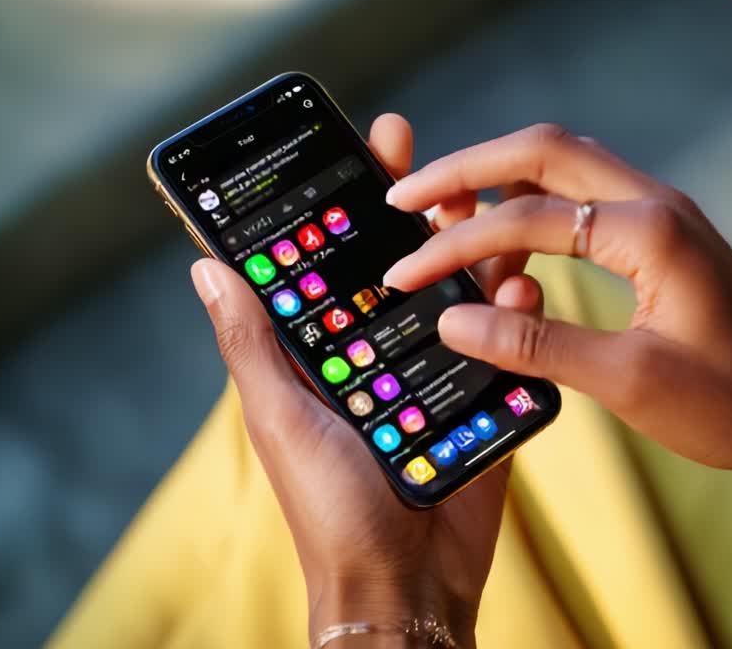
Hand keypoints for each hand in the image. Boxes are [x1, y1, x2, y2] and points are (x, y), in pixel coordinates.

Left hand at [190, 115, 543, 645]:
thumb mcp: (279, 419)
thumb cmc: (329, 508)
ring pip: (464, 295)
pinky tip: (523, 291)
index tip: (360, 147)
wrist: (407, 584)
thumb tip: (207, 265)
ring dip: (481, 252)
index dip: (347, 204)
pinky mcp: (485, 401)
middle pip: (407, 265)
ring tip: (495, 215)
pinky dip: (517, 313)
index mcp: (327, 352)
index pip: (336, 262)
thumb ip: (253, 344)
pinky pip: (506, 345)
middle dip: (426, 212)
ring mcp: (440, 374)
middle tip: (443, 166)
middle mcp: (383, 353)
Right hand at [383, 124, 731, 493]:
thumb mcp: (629, 382)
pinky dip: (538, 211)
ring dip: (503, 186)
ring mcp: (665, 213)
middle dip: (468, 168)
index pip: (526, 218)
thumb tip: (452, 322)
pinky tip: (514, 257)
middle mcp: (658, 203)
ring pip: (565, 167)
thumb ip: (536, 346)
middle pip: (543, 150)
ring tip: (451, 234)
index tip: (403, 274)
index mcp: (651, 232)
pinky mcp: (666, 235)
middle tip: (407, 196)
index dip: (456, 245)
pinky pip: (587, 198)